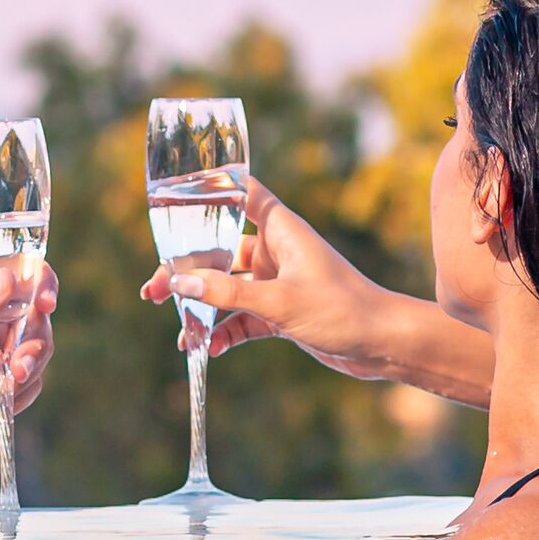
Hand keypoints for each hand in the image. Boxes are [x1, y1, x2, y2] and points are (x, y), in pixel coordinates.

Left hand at [0, 259, 60, 461]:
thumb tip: (11, 278)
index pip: (15, 270)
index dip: (39, 282)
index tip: (45, 304)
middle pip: (34, 318)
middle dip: (31, 347)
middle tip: (17, 371)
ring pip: (35, 353)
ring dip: (22, 378)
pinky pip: (26, 385)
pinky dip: (14, 399)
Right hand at [136, 181, 492, 401]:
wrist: (384, 345)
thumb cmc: (343, 310)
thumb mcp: (280, 302)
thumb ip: (228, 293)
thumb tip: (180, 282)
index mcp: (281, 230)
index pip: (241, 194)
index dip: (209, 190)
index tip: (172, 196)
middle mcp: (276, 252)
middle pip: (220, 251)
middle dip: (188, 272)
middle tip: (155, 290)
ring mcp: (278, 283)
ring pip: (227, 289)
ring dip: (202, 308)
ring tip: (179, 332)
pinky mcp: (282, 312)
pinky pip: (242, 318)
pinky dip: (224, 332)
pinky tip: (206, 349)